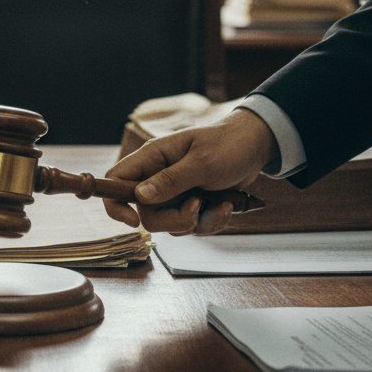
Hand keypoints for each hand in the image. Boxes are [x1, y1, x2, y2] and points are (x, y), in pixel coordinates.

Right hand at [103, 107, 278, 234]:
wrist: (255, 147)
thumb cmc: (228, 145)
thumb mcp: (202, 162)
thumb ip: (171, 179)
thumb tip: (139, 196)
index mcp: (153, 157)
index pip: (116, 180)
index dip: (115, 204)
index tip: (133, 221)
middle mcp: (158, 176)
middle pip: (146, 213)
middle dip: (174, 220)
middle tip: (196, 209)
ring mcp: (175, 192)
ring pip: (171, 224)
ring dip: (198, 222)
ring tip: (221, 204)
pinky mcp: (191, 203)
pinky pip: (192, 226)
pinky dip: (211, 222)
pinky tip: (227, 206)